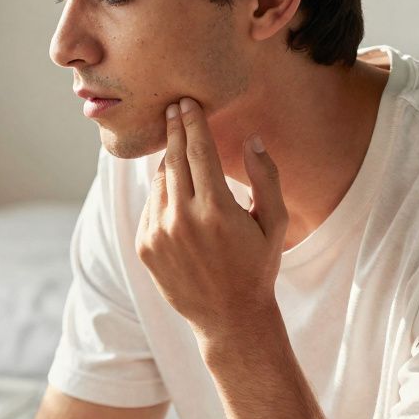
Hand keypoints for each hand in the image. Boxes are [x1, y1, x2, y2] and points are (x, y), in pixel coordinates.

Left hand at [135, 97, 286, 342]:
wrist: (228, 316)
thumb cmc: (257, 266)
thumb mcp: (274, 224)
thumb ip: (266, 178)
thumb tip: (251, 139)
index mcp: (216, 210)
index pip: (199, 152)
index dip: (192, 123)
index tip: (186, 102)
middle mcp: (182, 220)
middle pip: (173, 160)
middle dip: (174, 130)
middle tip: (172, 108)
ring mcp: (158, 234)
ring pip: (159, 182)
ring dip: (168, 162)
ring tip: (178, 150)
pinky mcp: (144, 247)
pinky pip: (150, 207)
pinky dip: (162, 194)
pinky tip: (176, 193)